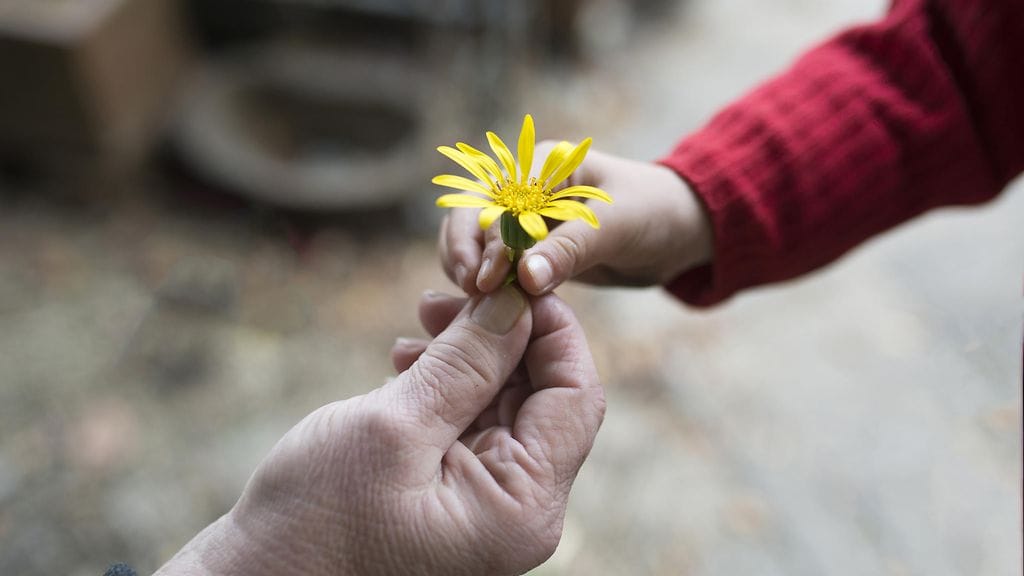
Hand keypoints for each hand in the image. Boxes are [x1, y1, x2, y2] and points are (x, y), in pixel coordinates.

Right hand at [155, 286, 604, 575]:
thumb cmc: (315, 521)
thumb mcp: (395, 427)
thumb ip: (466, 363)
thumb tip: (519, 302)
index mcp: (523, 506)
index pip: (576, 397)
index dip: (552, 329)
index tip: (511, 278)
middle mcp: (519, 509)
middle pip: (543, 396)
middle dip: (503, 335)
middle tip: (447, 294)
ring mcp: (486, 504)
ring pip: (504, 403)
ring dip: (470, 353)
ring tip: (420, 321)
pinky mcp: (453, 494)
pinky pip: (470, 423)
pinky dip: (446, 383)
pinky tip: (407, 361)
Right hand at [440, 145, 713, 294]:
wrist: (680, 231)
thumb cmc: (654, 214)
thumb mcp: (618, 227)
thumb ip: (570, 250)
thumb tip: (524, 277)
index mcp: (545, 165)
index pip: (499, 199)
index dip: (490, 238)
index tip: (491, 280)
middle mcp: (526, 187)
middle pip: (472, 213)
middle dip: (465, 249)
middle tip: (471, 288)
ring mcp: (524, 219)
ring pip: (474, 239)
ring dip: (468, 266)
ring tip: (472, 299)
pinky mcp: (530, 249)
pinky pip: (495, 263)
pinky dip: (486, 281)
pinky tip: (486, 305)